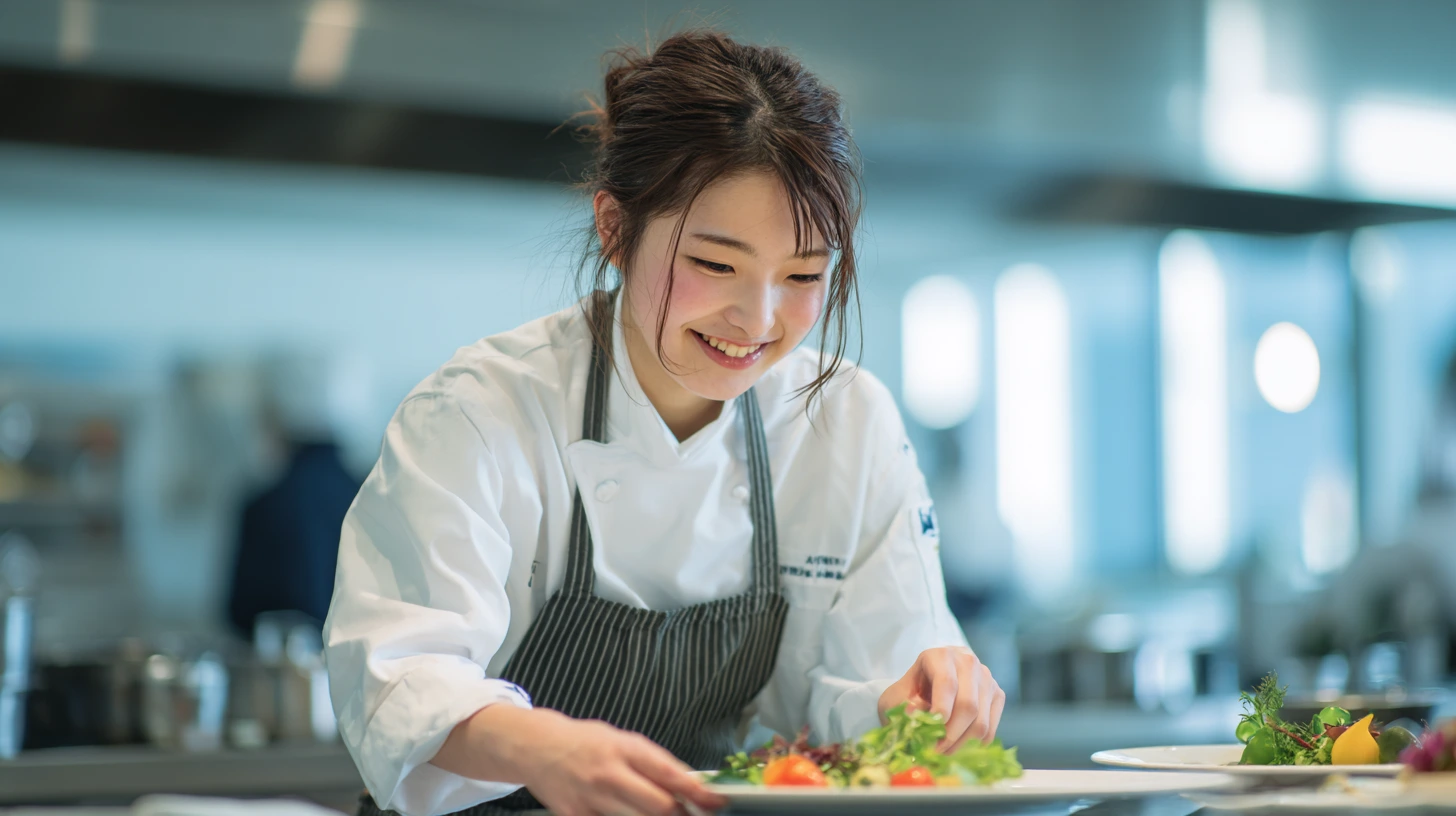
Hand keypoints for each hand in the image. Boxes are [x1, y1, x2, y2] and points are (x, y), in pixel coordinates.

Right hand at [434, 705, 725, 815]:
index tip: (716, 802)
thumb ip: (653, 762)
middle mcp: (610, 773)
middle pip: (659, 806)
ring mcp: (592, 797)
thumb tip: (688, 783)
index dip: (698, 793)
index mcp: (626, 748)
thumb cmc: (586, 742)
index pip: (671, 774)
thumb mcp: (622, 740)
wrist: (538, 747)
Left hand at [877, 646, 1005, 751]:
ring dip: (962, 742)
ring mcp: (986, 677)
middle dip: (951, 734)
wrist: (928, 683)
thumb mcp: (896, 697)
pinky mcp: (997, 693)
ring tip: (944, 750)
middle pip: (968, 705)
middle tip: (936, 750)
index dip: (941, 712)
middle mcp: (967, 661)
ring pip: (981, 719)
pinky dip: (976, 742)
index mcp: (940, 656)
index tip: (931, 736)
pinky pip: (991, 726)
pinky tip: (960, 743)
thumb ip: (902, 707)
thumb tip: (917, 717)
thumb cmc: (911, 691)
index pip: (947, 684)